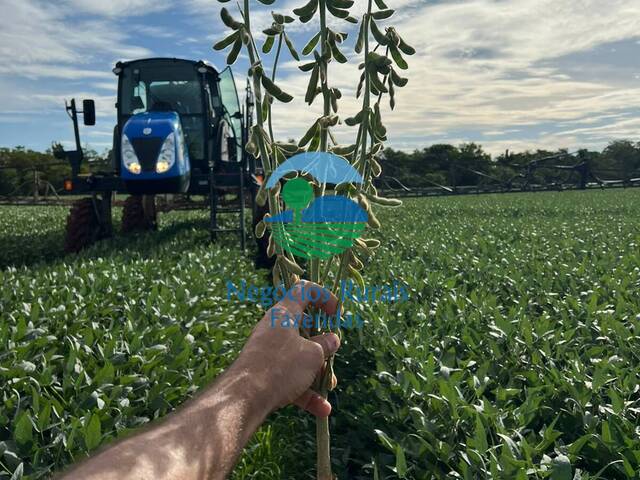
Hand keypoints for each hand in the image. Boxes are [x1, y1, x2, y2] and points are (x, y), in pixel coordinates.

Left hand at [233, 280, 340, 416]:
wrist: (245, 397)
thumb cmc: (281, 366)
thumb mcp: (312, 354)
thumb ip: (325, 344)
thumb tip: (332, 339)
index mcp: (284, 313)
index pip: (305, 289)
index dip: (324, 296)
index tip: (338, 313)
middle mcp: (274, 328)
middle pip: (304, 328)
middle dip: (323, 345)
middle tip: (333, 354)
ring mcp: (268, 351)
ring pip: (298, 356)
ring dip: (317, 372)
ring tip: (330, 386)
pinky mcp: (265, 373)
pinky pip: (290, 378)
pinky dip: (305, 391)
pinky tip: (321, 409)